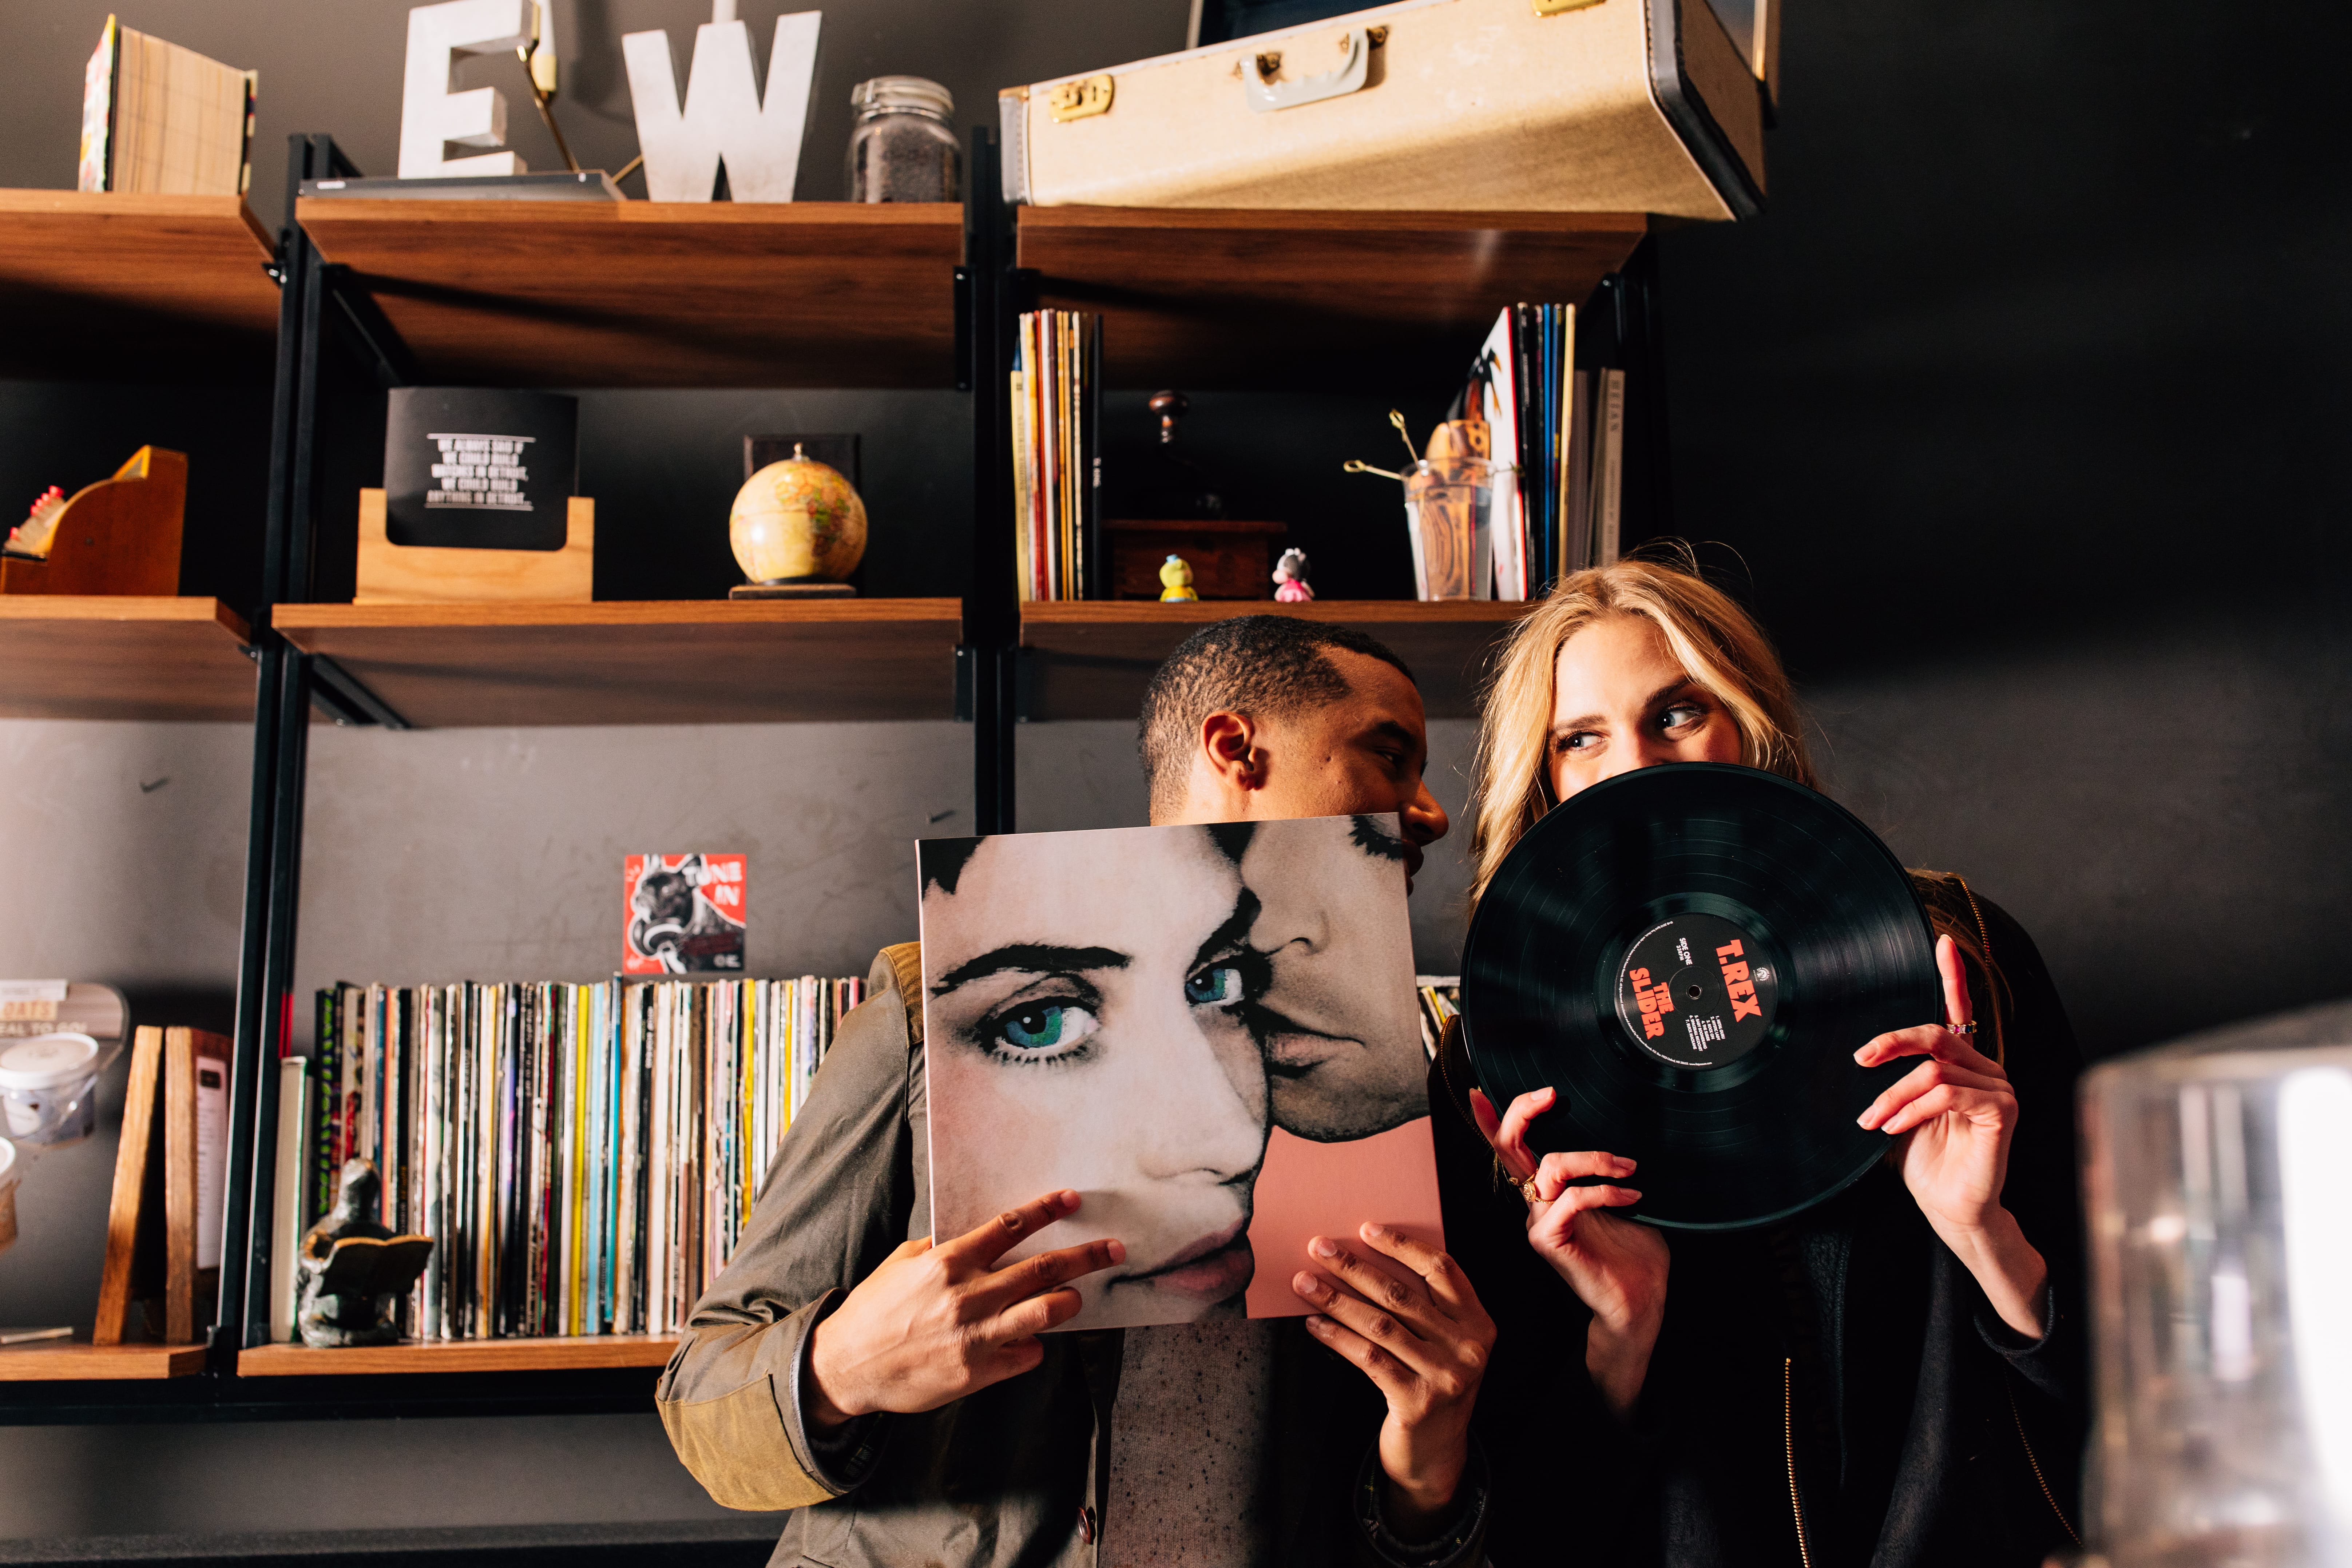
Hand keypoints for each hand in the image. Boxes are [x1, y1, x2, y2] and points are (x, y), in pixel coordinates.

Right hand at [805, 1189, 1123, 1431]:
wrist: (847, 1365)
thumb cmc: (875, 1309)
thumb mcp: (902, 1263)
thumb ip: (942, 1249)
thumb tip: (978, 1235)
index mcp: (948, 1263)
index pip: (1009, 1227)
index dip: (1046, 1210)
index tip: (1072, 1199)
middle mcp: (967, 1297)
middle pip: (1042, 1269)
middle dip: (1085, 1256)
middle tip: (1114, 1249)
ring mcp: (974, 1337)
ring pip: (1043, 1313)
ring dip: (1068, 1302)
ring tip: (1078, 1297)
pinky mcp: (976, 1373)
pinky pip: (1024, 1355)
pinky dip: (1032, 1346)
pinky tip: (1028, 1342)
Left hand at [1293, 1224, 1495, 1538]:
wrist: (1436, 1452)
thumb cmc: (1431, 1383)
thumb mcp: (1441, 1343)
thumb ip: (1422, 1307)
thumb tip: (1363, 1257)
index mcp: (1478, 1322)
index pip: (1442, 1269)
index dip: (1403, 1246)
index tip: (1365, 1228)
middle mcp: (1467, 1347)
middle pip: (1402, 1294)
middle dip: (1355, 1267)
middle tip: (1319, 1247)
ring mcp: (1445, 1376)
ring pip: (1381, 1324)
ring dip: (1336, 1299)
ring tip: (1304, 1282)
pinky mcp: (1417, 1402)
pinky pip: (1369, 1358)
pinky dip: (1337, 1337)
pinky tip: (1314, 1324)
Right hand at [1474, 1087, 1668, 1419]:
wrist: (1638, 1302)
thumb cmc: (1634, 1254)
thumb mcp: (1625, 1199)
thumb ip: (1612, 1172)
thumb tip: (1628, 1131)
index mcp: (1549, 1192)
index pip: (1514, 1149)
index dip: (1501, 1117)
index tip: (1496, 1089)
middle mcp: (1536, 1205)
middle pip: (1508, 1149)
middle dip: (1521, 1113)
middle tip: (1549, 1094)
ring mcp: (1539, 1223)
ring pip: (1550, 1167)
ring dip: (1593, 1158)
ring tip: (1628, 1169)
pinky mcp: (1549, 1241)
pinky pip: (1571, 1199)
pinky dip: (1604, 1190)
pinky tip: (1631, 1196)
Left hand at [1855, 934, 2046, 1336]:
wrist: (1949, 1209)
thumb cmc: (1925, 1164)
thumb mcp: (1898, 1112)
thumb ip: (1893, 1081)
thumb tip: (1860, 1057)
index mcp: (1963, 1065)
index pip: (1960, 1012)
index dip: (1953, 976)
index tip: (1942, 942)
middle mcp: (1985, 1069)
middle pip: (1937, 1033)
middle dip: (1892, 1043)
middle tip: (1860, 1060)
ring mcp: (1999, 1088)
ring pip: (1934, 1068)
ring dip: (1893, 1094)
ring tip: (1872, 1120)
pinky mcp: (2003, 1110)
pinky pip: (1948, 1092)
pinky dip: (1912, 1108)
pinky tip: (1893, 1128)